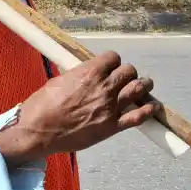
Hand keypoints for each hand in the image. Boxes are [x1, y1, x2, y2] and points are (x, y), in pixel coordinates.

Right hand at [0, 51, 158, 164]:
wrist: (38, 131)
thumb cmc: (42, 105)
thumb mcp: (59, 81)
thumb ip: (79, 76)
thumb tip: (87, 75)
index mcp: (89, 72)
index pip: (113, 58)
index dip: (113, 62)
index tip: (110, 67)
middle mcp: (104, 87)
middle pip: (129, 71)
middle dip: (127, 73)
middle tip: (124, 79)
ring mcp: (110, 107)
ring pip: (138, 88)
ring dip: (143, 85)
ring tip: (144, 86)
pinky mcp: (112, 126)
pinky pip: (138, 116)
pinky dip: (148, 110)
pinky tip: (152, 107)